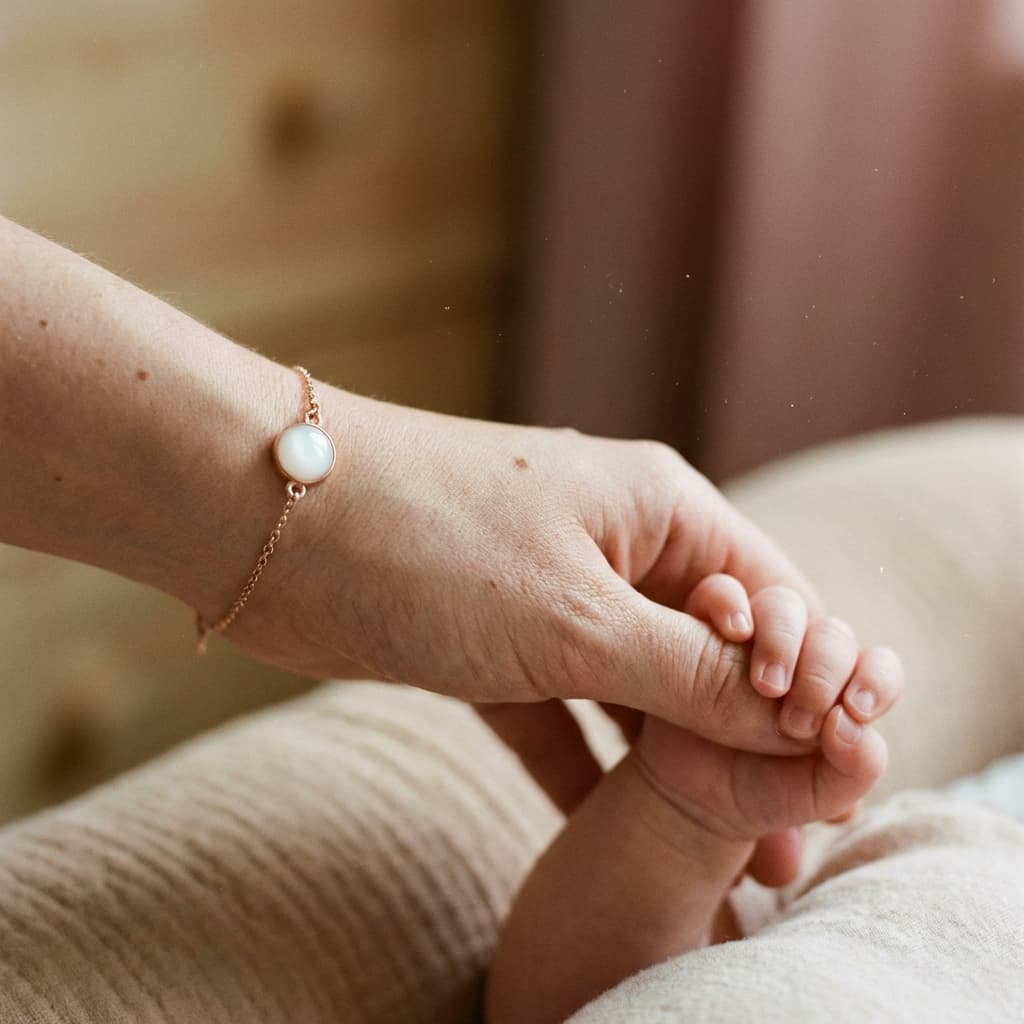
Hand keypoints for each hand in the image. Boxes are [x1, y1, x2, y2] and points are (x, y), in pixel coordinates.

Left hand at [229, 393, 821, 801]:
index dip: (812, 680)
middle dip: (748, 740)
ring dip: (671, 763)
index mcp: (659, 511)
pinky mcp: (493, 639)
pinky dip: (584, 763)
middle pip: (711, 650)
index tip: (834, 766)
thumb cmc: (432, 545)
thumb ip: (691, 672)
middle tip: (784, 842)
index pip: (775, 597)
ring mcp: (552, 593)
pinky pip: (560, 709)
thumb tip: (795, 712)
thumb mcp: (577, 621)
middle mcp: (615, 546)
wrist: (270, 520)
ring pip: (635, 687)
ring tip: (722, 857)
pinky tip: (611, 831)